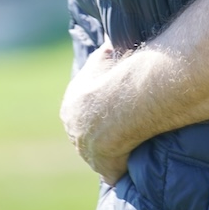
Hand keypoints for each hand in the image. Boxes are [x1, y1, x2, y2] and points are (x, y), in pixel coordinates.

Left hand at [61, 43, 130, 184]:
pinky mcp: (106, 169)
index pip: (82, 110)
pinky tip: (137, 157)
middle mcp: (74, 132)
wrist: (122, 102)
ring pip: (102, 151)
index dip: (98, 107)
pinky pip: (116, 170)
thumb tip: (108, 39)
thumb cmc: (114, 74)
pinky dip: (125, 166)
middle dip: (102, 128)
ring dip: (115, 147)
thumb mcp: (104, 55)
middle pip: (88, 133)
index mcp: (71, 107)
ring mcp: (88, 154)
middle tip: (125, 120)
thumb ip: (103, 53)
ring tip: (135, 136)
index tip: (112, 103)